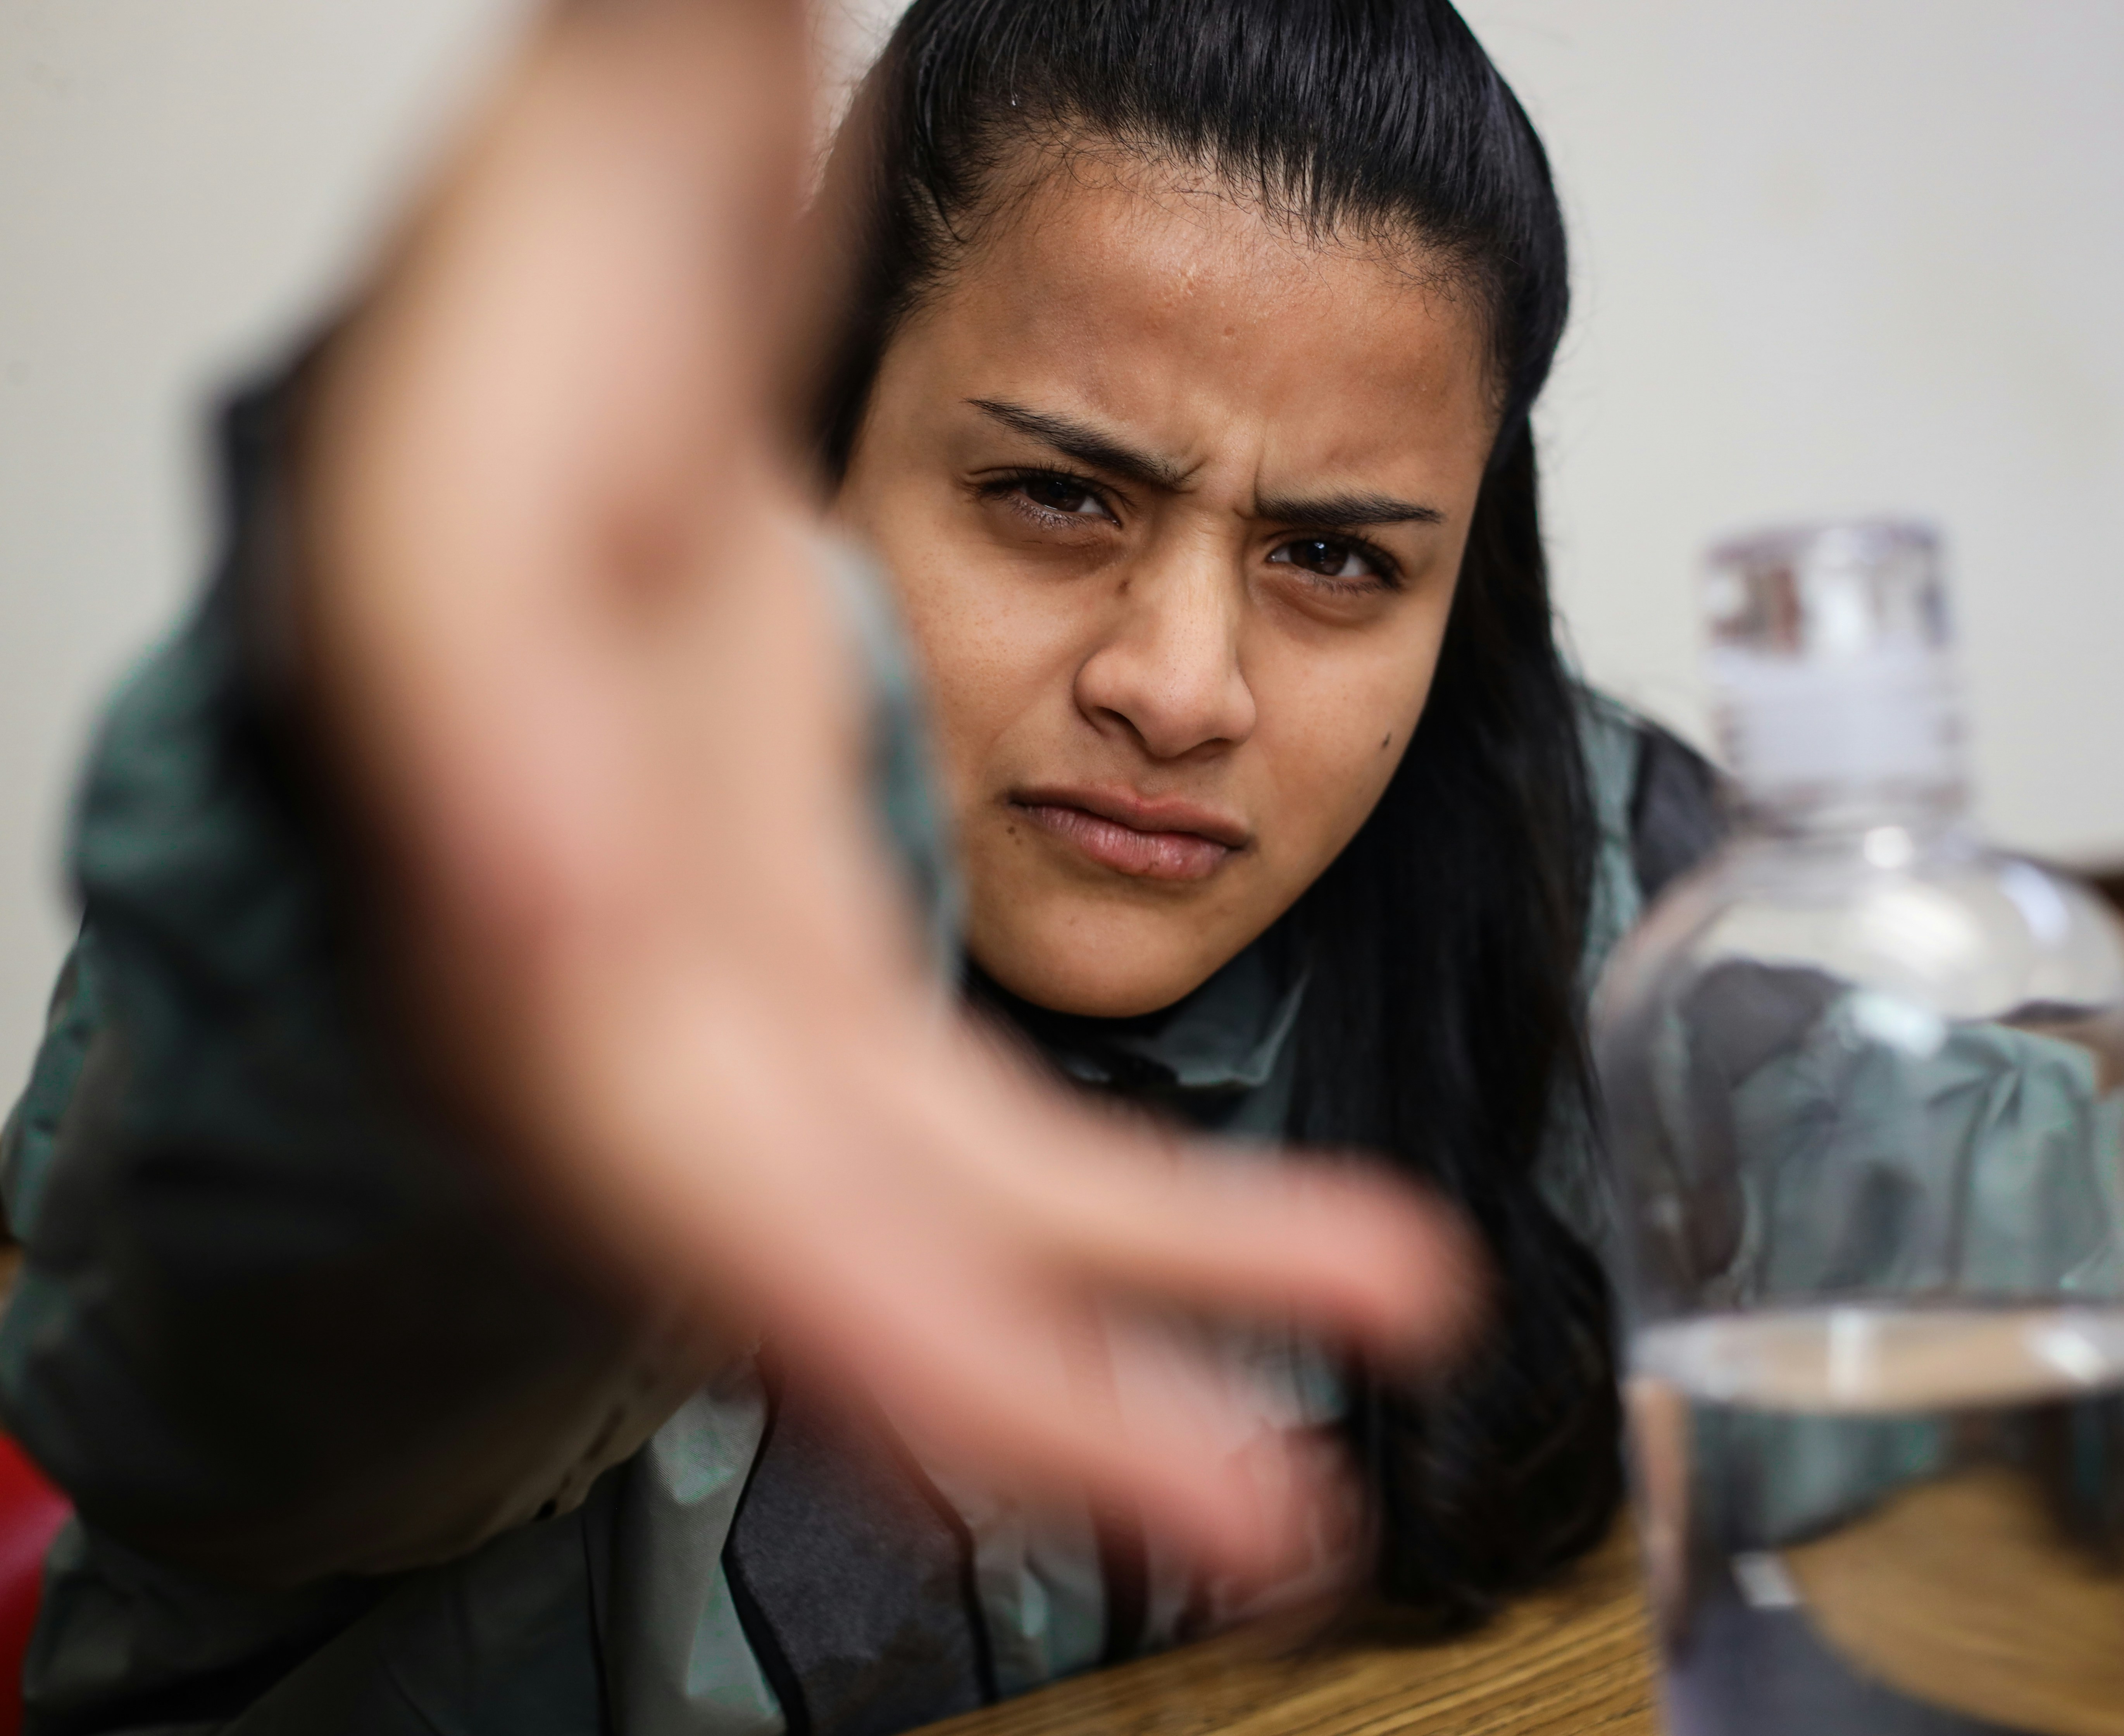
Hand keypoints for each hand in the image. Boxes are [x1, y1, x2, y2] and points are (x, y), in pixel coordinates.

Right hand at [297, 0, 1468, 1576]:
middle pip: (853, 1266)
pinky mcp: (813, 957)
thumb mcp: (459, 499)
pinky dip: (1155, 1197)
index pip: (706, 1202)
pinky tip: (1313, 1234)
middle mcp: (632, 1026)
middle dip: (1058, 1403)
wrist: (575, 292)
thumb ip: (477, 708)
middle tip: (1278, 1518)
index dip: (862, 1339)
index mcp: (537, 953)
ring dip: (1170, 1291)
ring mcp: (734, 1002)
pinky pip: (988, 1126)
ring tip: (1393, 1308)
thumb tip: (552, 933)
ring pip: (956, 1211)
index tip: (1032, 1441)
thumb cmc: (509, 374)